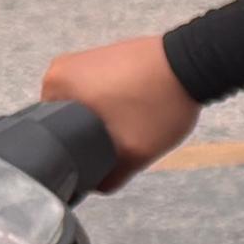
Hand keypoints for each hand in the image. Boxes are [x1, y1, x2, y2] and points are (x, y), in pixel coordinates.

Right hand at [39, 34, 198, 191]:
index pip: (51, 134)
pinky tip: (134, 108)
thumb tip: (91, 186)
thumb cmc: (161, 102)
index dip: (75, 152)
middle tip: (122, 137)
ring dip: (104, 121)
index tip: (102, 155)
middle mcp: (59, 69)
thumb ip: (108, 177)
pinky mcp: (101, 57)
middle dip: (91, 136)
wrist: (193, 64)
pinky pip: (98, 92)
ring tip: (130, 121)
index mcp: (54, 86)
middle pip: (66, 122)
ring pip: (84, 108)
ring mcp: (81, 60)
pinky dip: (114, 104)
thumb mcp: (133, 153)